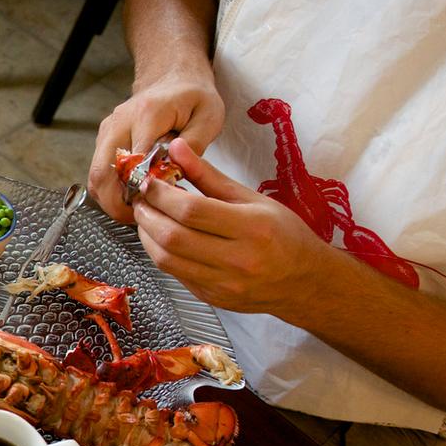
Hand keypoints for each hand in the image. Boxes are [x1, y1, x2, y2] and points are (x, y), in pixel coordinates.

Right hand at [90, 66, 224, 222]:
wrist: (173, 77)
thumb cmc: (194, 98)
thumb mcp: (209, 117)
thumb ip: (193, 146)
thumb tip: (173, 173)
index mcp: (147, 114)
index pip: (133, 161)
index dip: (141, 188)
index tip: (159, 203)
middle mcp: (119, 122)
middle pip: (102, 173)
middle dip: (118, 203)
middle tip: (142, 218)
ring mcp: (107, 130)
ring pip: (95, 176)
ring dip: (112, 199)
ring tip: (139, 210)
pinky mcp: (104, 139)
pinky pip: (99, 172)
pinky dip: (111, 190)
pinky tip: (133, 196)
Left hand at [130, 141, 336, 317]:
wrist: (305, 281)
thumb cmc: (284, 234)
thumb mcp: (251, 198)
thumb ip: (209, 175)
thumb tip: (176, 148)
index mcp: (251, 229)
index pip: (192, 210)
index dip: (161, 194)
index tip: (148, 181)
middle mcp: (237, 260)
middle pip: (173, 236)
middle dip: (147, 214)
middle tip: (140, 198)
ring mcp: (222, 284)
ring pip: (166, 260)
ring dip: (147, 235)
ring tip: (146, 216)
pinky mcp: (211, 298)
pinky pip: (174, 274)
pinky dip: (160, 253)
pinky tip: (160, 237)